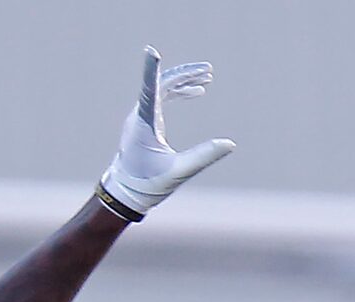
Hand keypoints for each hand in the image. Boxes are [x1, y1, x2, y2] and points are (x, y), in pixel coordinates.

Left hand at [100, 47, 233, 217]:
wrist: (124, 195)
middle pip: (161, 83)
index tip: (152, 52)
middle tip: (209, 71)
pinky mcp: (144, 121)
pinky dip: (178, 92)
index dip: (151, 70)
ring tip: (207, 79)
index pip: (149, 90)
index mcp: (143, 125)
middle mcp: (139, 116)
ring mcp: (140, 117)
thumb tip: (230, 144)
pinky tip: (196, 92)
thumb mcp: (178, 173)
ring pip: (162, 88)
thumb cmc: (147, 186)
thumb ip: (203, 157)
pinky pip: (161, 97)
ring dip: (184, 81)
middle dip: (186, 75)